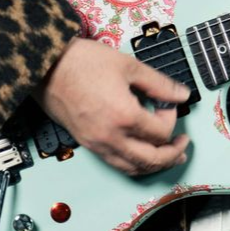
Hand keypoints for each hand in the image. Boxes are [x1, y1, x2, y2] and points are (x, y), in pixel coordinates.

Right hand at [36, 37, 190, 175]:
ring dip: (154, 165)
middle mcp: (112, 137)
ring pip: (133, 168)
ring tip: (169, 156)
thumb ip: (159, 84)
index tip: (169, 104)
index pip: (161, 132)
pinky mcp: (87, 144)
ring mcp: (97, 144)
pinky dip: (134, 164)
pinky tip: (141, 155)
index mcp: (125, 116)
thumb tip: (182, 94)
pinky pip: (116, 164)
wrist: (46, 66)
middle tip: (183, 146)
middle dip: (172, 154)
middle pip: (151, 160)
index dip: (172, 119)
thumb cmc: (84, 62)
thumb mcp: (129, 66)